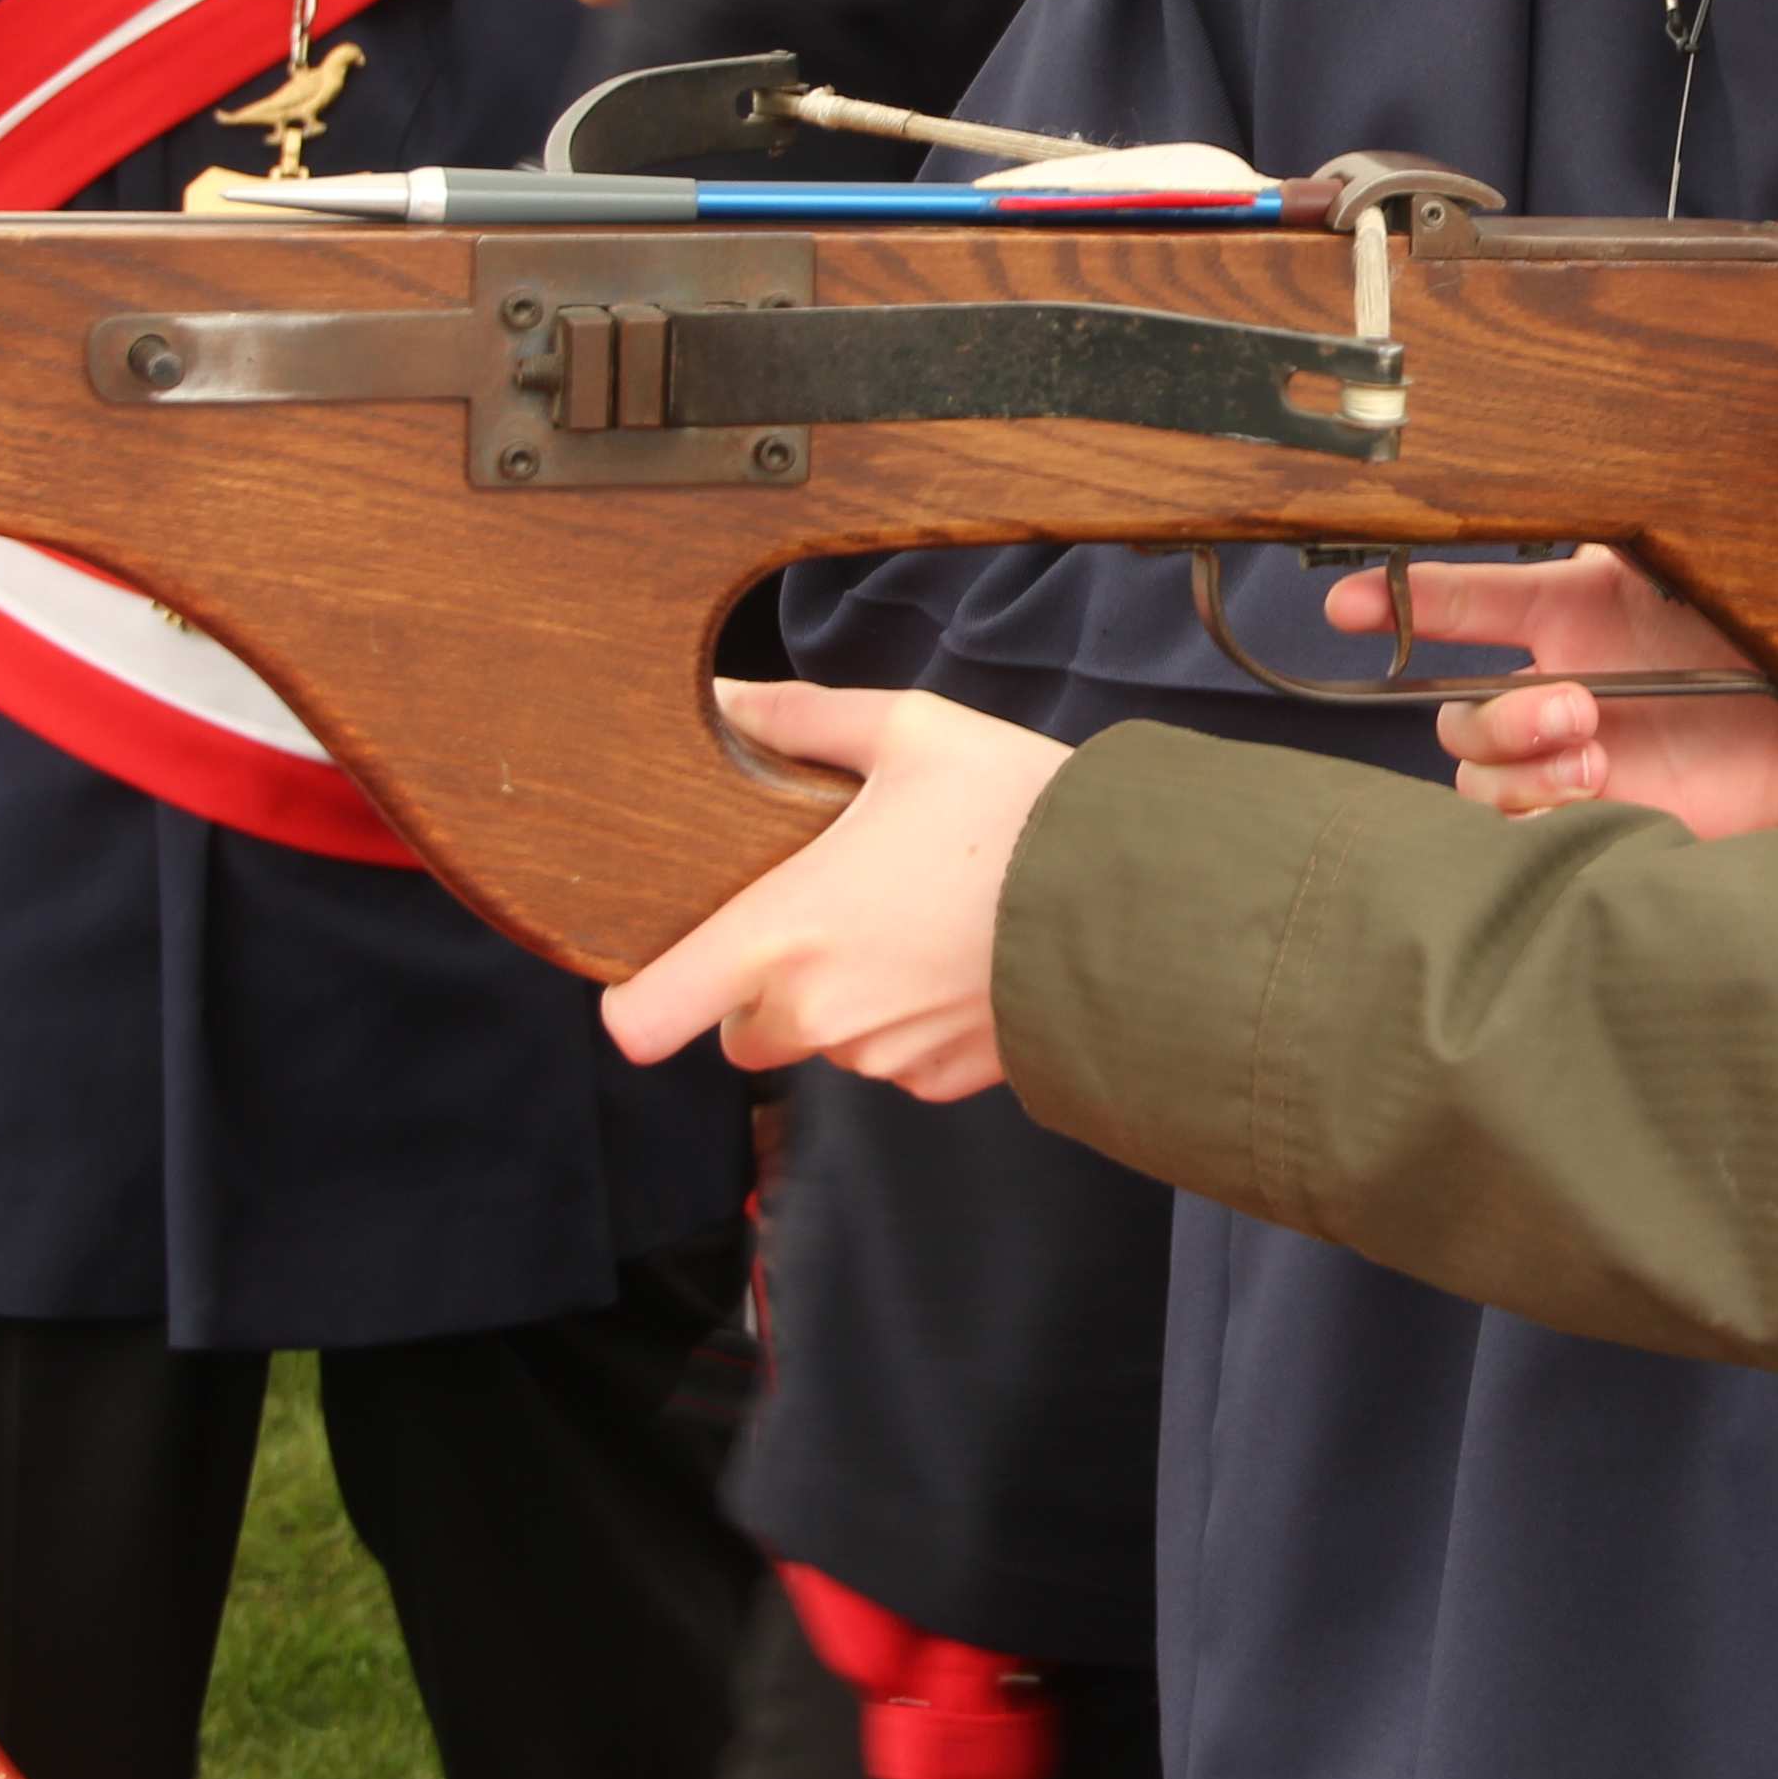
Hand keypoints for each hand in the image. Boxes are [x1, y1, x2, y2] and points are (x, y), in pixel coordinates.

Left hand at [599, 678, 1067, 1096]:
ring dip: (846, 998)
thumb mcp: (911, 733)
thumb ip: (803, 718)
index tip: (649, 975)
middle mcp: (823, 1012)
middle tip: (829, 909)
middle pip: (742, 1030)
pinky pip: (898, 1058)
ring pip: (827, 1040)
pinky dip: (911, 1019)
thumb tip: (726, 698)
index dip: (635, 1002)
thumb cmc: (1019, 813)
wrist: (1142, 902)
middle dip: (767, 983)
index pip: (651, 1016)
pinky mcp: (945, 1080)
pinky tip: (958, 955)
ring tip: (913, 918)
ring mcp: (887, 1056)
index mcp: (786, 933)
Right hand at [1325, 549, 1777, 835]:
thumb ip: (1631, 527)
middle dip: (1492, 717)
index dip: (1394, 602)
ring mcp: (1584, 759)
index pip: (1461, 602)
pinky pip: (1532, 828)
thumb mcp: (1703, 559)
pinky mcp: (1617, 818)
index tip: (1342, 605)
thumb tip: (1561, 475)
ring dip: (1514, 764)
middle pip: (1453, 713)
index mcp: (1574, 611)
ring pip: (1478, 777)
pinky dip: (1544, 812)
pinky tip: (1599, 789)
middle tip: (1571, 707)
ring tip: (1592, 756)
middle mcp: (1565, 686)